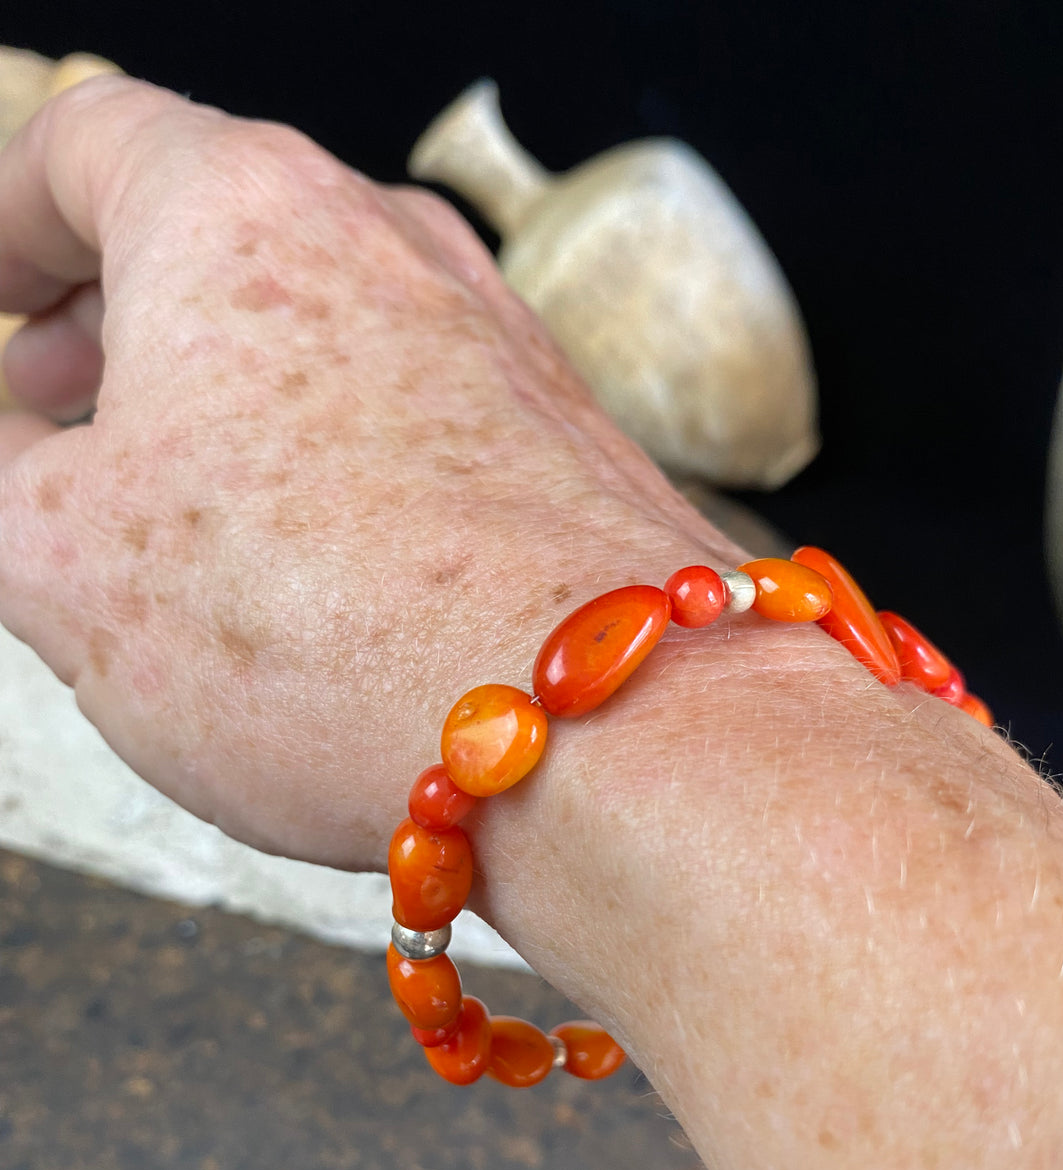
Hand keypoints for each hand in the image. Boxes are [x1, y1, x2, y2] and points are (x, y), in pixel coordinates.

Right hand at [0, 77, 741, 869]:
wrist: (600, 727)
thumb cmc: (320, 631)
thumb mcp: (60, 564)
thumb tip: (18, 463)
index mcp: (239, 213)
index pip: (89, 146)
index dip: (11, 219)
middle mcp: (390, 243)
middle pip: (214, 230)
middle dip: (111, 310)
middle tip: (56, 401)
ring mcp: (497, 338)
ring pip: (324, 328)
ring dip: (229, 393)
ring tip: (179, 496)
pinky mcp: (565, 437)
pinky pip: (415, 415)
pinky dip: (336, 453)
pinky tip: (319, 560)